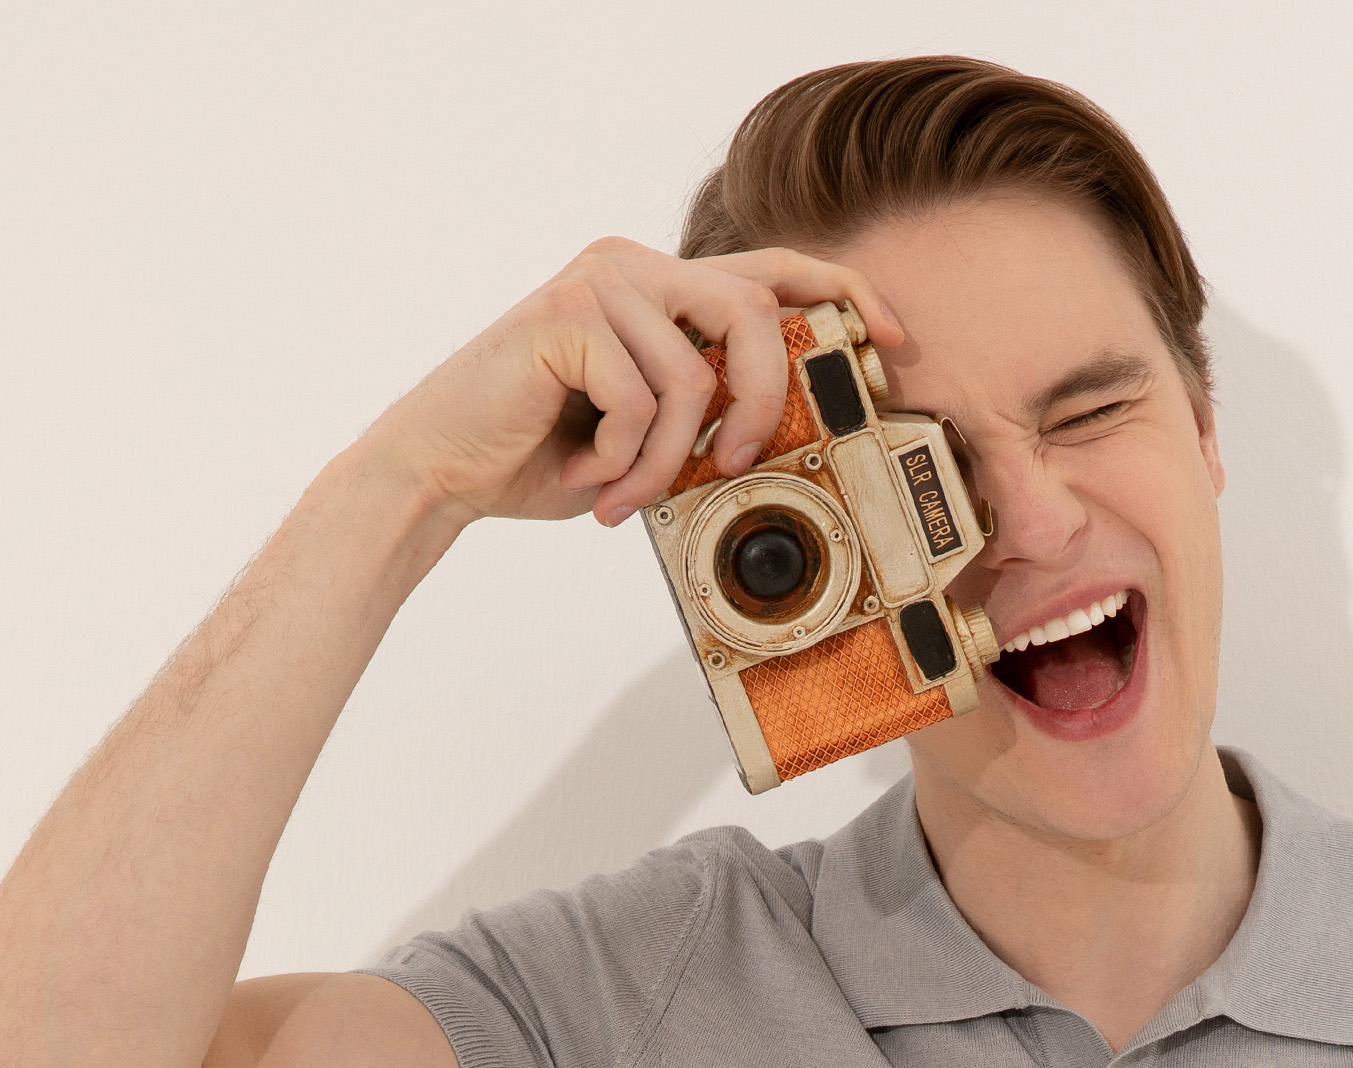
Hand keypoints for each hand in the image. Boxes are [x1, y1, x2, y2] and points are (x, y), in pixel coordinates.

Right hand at [355, 238, 904, 529]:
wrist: (445, 470)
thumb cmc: (543, 454)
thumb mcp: (645, 432)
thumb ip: (702, 412)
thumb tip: (777, 435)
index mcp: (661, 286)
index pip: (768, 270)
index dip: (839, 293)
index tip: (884, 339)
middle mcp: (634, 266)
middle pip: (753, 312)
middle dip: (762, 401)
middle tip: (732, 463)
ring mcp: (600, 284)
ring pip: (693, 375)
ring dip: (665, 458)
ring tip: (623, 493)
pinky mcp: (567, 316)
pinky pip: (640, 400)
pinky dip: (622, 458)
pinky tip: (585, 474)